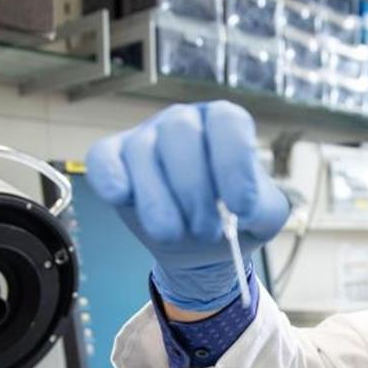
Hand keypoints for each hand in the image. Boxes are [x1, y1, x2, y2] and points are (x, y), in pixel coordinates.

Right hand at [85, 101, 288, 311]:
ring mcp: (145, 138)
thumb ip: (263, 207)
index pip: (227, 121)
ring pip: (143, 152)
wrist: (202, 245)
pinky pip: (103, 160)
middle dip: (194, 190)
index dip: (233, 164)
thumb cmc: (233, 218)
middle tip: (206, 230)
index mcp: (224, 124)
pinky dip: (110, 179)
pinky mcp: (113, 161)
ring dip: (159, 202)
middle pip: (181, 132)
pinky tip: (123, 198)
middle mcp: (184, 122)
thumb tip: (242, 208)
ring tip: (176, 235)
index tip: (241, 207)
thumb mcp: (264, 215)